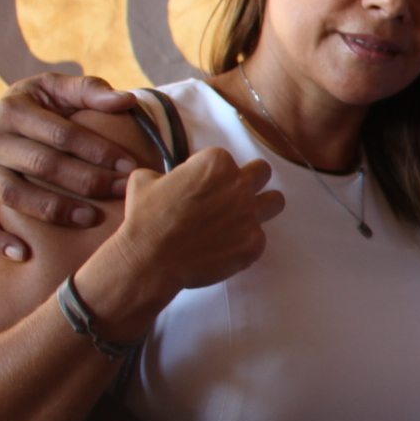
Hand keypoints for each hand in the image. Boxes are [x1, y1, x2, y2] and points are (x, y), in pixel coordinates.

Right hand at [0, 74, 139, 258]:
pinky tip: (24, 253)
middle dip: (86, 180)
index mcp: (12, 107)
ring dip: (53, 209)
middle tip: (120, 192)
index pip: (62, 134)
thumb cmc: (45, 109)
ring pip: (14, 194)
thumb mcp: (61, 91)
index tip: (130, 167)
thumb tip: (126, 100)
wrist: (6, 125)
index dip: (98, 150)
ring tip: (90, 218)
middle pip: (42, 164)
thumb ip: (92, 90)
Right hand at [109, 149, 285, 301]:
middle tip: (229, 196)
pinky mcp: (254, 243)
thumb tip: (172, 179)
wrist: (150, 259)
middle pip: (261, 173)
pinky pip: (259, 238)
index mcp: (216, 163)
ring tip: (240, 219)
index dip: (209, 174)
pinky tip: (224, 248)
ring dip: (261, 206)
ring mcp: (251, 215)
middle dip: (248, 181)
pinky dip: (244, 242)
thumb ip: (167, 173)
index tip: (197, 187)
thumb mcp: (144, 180)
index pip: (224, 160)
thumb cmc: (146, 218)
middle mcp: (240, 185)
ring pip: (275, 201)